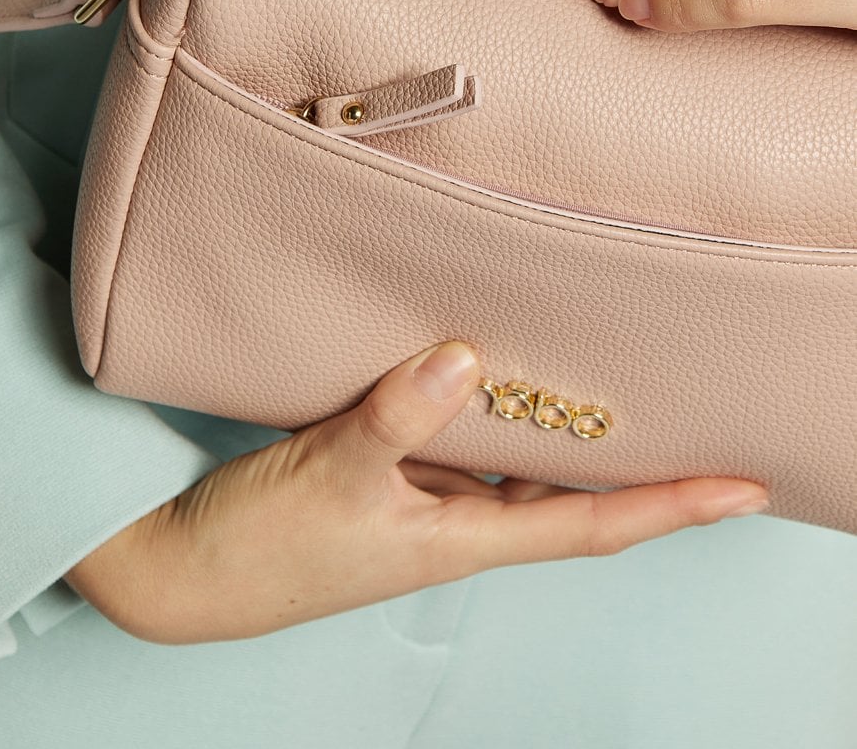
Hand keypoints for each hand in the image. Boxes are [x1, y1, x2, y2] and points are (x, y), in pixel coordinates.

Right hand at [63, 342, 767, 644]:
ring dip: (557, 432)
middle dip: (633, 465)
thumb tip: (464, 357)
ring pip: (514, 466)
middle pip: (567, 496)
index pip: (592, 525)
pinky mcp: (385, 480)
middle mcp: (455, 524)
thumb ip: (398, 416)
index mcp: (460, 539)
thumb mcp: (331, 475)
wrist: (187, 570)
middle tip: (689, 415)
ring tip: (604, 383)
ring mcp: (421, 504)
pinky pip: (460, 444)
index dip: (672, 506)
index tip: (741, 487)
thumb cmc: (260, 546)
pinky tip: (485, 372)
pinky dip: (485, 411)